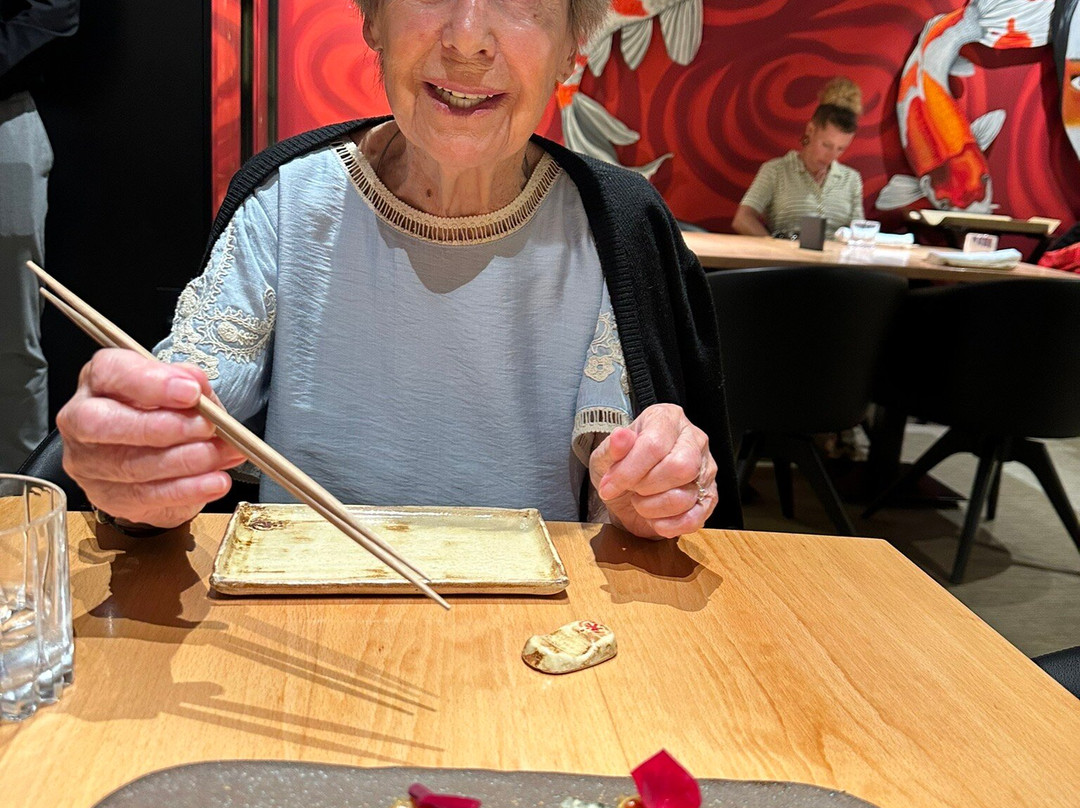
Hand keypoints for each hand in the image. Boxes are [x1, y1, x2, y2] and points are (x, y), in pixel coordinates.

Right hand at [57, 349, 246, 528]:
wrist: (158, 459)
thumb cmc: (166, 413)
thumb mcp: (180, 388)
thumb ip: (190, 382)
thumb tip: (198, 387)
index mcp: (99, 381)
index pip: (110, 372)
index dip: (151, 382)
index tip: (191, 392)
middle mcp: (81, 419)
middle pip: (103, 423)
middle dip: (161, 426)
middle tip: (206, 427)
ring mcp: (89, 462)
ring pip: (130, 464)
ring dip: (186, 460)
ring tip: (223, 454)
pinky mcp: (106, 496)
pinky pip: (146, 497)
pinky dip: (188, 490)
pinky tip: (215, 482)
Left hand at [589, 403, 716, 538]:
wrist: (627, 489)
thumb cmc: (619, 466)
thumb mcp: (605, 455)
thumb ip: (612, 448)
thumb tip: (621, 437)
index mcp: (667, 419)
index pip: (654, 444)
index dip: (629, 471)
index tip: (609, 486)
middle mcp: (693, 439)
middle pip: (680, 468)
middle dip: (647, 487)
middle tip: (631, 490)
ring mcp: (705, 468)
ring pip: (686, 496)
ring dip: (653, 508)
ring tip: (641, 501)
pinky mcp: (709, 497)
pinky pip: (696, 518)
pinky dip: (670, 525)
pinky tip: (655, 520)